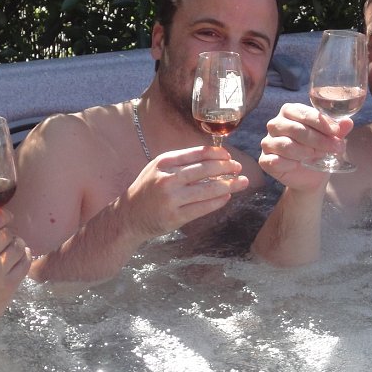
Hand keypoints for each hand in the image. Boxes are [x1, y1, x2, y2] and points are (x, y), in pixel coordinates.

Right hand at [0, 207, 30, 341]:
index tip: (5, 216)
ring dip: (17, 244)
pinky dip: (24, 257)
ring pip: (18, 247)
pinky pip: (24, 264)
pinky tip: (19, 257)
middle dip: (7, 232)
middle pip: (7, 233)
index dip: (2, 215)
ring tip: (12, 247)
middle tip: (4, 237)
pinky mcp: (7, 288)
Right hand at [119, 145, 248, 239]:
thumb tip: (213, 158)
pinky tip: (227, 197)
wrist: (129, 216)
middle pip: (205, 170)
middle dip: (227, 168)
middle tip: (239, 168)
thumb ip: (182, 162)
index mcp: (165, 162)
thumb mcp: (159, 168)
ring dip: (228, 185)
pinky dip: (217, 202)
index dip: (217, 154)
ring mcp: (171, 199)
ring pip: (207, 190)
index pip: (197, 154)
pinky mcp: (175, 217)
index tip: (229, 157)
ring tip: (241, 183)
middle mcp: (167, 178)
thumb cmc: (148, 188)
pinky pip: (202, 208)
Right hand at [259, 103, 353, 191]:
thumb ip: (338, 131)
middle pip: (295, 129)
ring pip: (286, 145)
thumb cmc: (318, 151)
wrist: (310, 177)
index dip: (321, 122)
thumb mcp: (330, 140)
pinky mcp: (264, 159)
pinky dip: (290, 164)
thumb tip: (348, 122)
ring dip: (305, 152)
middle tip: (334, 148)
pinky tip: (298, 165)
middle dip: (318, 140)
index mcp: (290, 112)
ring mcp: (268, 142)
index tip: (337, 132)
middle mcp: (276, 124)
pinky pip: (275, 160)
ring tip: (317, 156)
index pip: (304, 113)